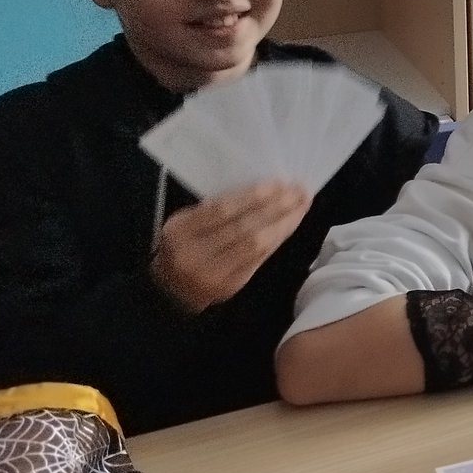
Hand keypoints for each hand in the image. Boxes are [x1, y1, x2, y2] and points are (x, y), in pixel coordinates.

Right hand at [152, 179, 311, 313]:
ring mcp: (211, 273)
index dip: (253, 196)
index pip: (221, 210)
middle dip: (276, 207)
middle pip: (243, 227)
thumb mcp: (187, 223)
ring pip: (255, 245)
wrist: (170, 290)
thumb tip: (264, 189)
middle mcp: (193, 254)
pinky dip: (277, 239)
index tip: (279, 182)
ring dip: (284, 223)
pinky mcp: (229, 286)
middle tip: (300, 191)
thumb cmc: (184, 245)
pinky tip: (290, 225)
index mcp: (179, 230)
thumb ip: (215, 209)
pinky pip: (259, 259)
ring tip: (302, 206)